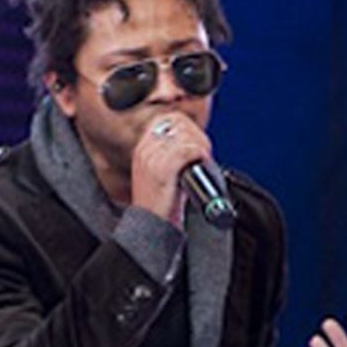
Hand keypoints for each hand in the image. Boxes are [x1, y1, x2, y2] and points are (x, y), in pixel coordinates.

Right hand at [131, 112, 210, 228]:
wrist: (151, 228)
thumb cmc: (160, 205)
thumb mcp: (159, 174)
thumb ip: (171, 155)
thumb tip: (194, 143)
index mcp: (143, 149)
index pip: (169, 119)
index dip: (188, 128)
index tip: (197, 144)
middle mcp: (145, 150)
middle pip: (179, 123)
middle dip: (197, 136)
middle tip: (203, 154)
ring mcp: (153, 158)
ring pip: (185, 135)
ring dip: (200, 146)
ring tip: (203, 161)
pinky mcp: (163, 168)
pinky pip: (188, 150)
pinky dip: (200, 156)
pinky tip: (201, 166)